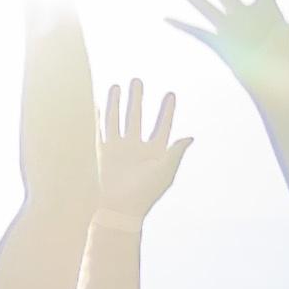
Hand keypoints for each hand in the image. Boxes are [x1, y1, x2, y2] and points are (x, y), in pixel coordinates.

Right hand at [92, 83, 188, 222]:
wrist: (120, 208)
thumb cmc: (146, 193)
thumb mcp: (165, 171)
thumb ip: (175, 152)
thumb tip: (190, 137)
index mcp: (155, 152)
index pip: (162, 125)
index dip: (166, 110)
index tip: (170, 94)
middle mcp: (137, 147)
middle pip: (137, 117)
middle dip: (137, 99)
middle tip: (137, 80)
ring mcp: (119, 149)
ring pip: (118, 120)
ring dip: (117, 103)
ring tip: (117, 85)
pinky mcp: (104, 152)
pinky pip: (101, 130)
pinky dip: (100, 117)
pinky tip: (98, 104)